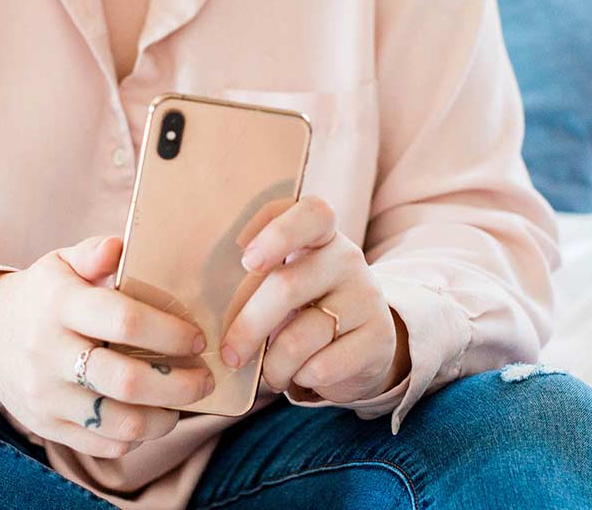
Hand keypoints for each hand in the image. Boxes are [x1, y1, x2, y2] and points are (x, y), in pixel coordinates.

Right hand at [0, 236, 214, 458]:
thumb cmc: (46, 295)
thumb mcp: (62, 263)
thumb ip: (94, 252)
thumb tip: (119, 246)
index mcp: (60, 304)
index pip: (123, 321)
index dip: (169, 332)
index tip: (198, 338)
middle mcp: (49, 352)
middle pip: (126, 380)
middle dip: (179, 384)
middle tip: (206, 378)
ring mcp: (46, 395)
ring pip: (118, 422)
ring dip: (164, 418)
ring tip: (184, 403)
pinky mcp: (47, 427)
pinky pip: (102, 444)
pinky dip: (136, 437)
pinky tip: (151, 417)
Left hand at [220, 195, 410, 403]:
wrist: (364, 346)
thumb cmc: (307, 308)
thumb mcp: (288, 281)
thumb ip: (259, 277)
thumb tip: (212, 299)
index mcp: (322, 236)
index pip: (312, 213)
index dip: (278, 232)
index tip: (247, 260)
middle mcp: (348, 259)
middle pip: (286, 286)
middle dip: (247, 327)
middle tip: (230, 354)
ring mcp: (367, 298)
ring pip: (299, 338)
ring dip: (273, 366)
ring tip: (270, 373)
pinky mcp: (379, 339)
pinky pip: (321, 367)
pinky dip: (300, 379)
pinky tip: (301, 375)